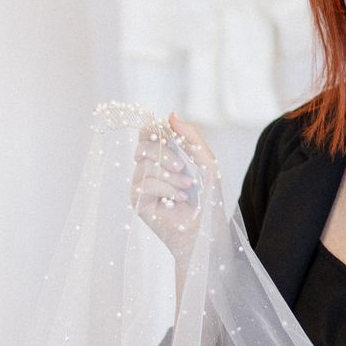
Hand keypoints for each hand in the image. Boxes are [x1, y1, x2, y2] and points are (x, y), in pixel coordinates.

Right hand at [130, 114, 215, 260]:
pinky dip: (166, 189)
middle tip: (183, 167)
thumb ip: (191, 136)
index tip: (171, 136)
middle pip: (142, 144)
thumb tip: (170, 113)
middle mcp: (148, 167)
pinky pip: (145, 183)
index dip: (156, 128)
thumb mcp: (206, 162)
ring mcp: (141, 184)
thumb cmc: (208, 199)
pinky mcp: (138, 200)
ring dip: (171, 175)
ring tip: (188, 187)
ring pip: (145, 164)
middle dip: (165, 154)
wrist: (206, 231)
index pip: (148, 130)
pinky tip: (179, 199)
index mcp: (162, 155)